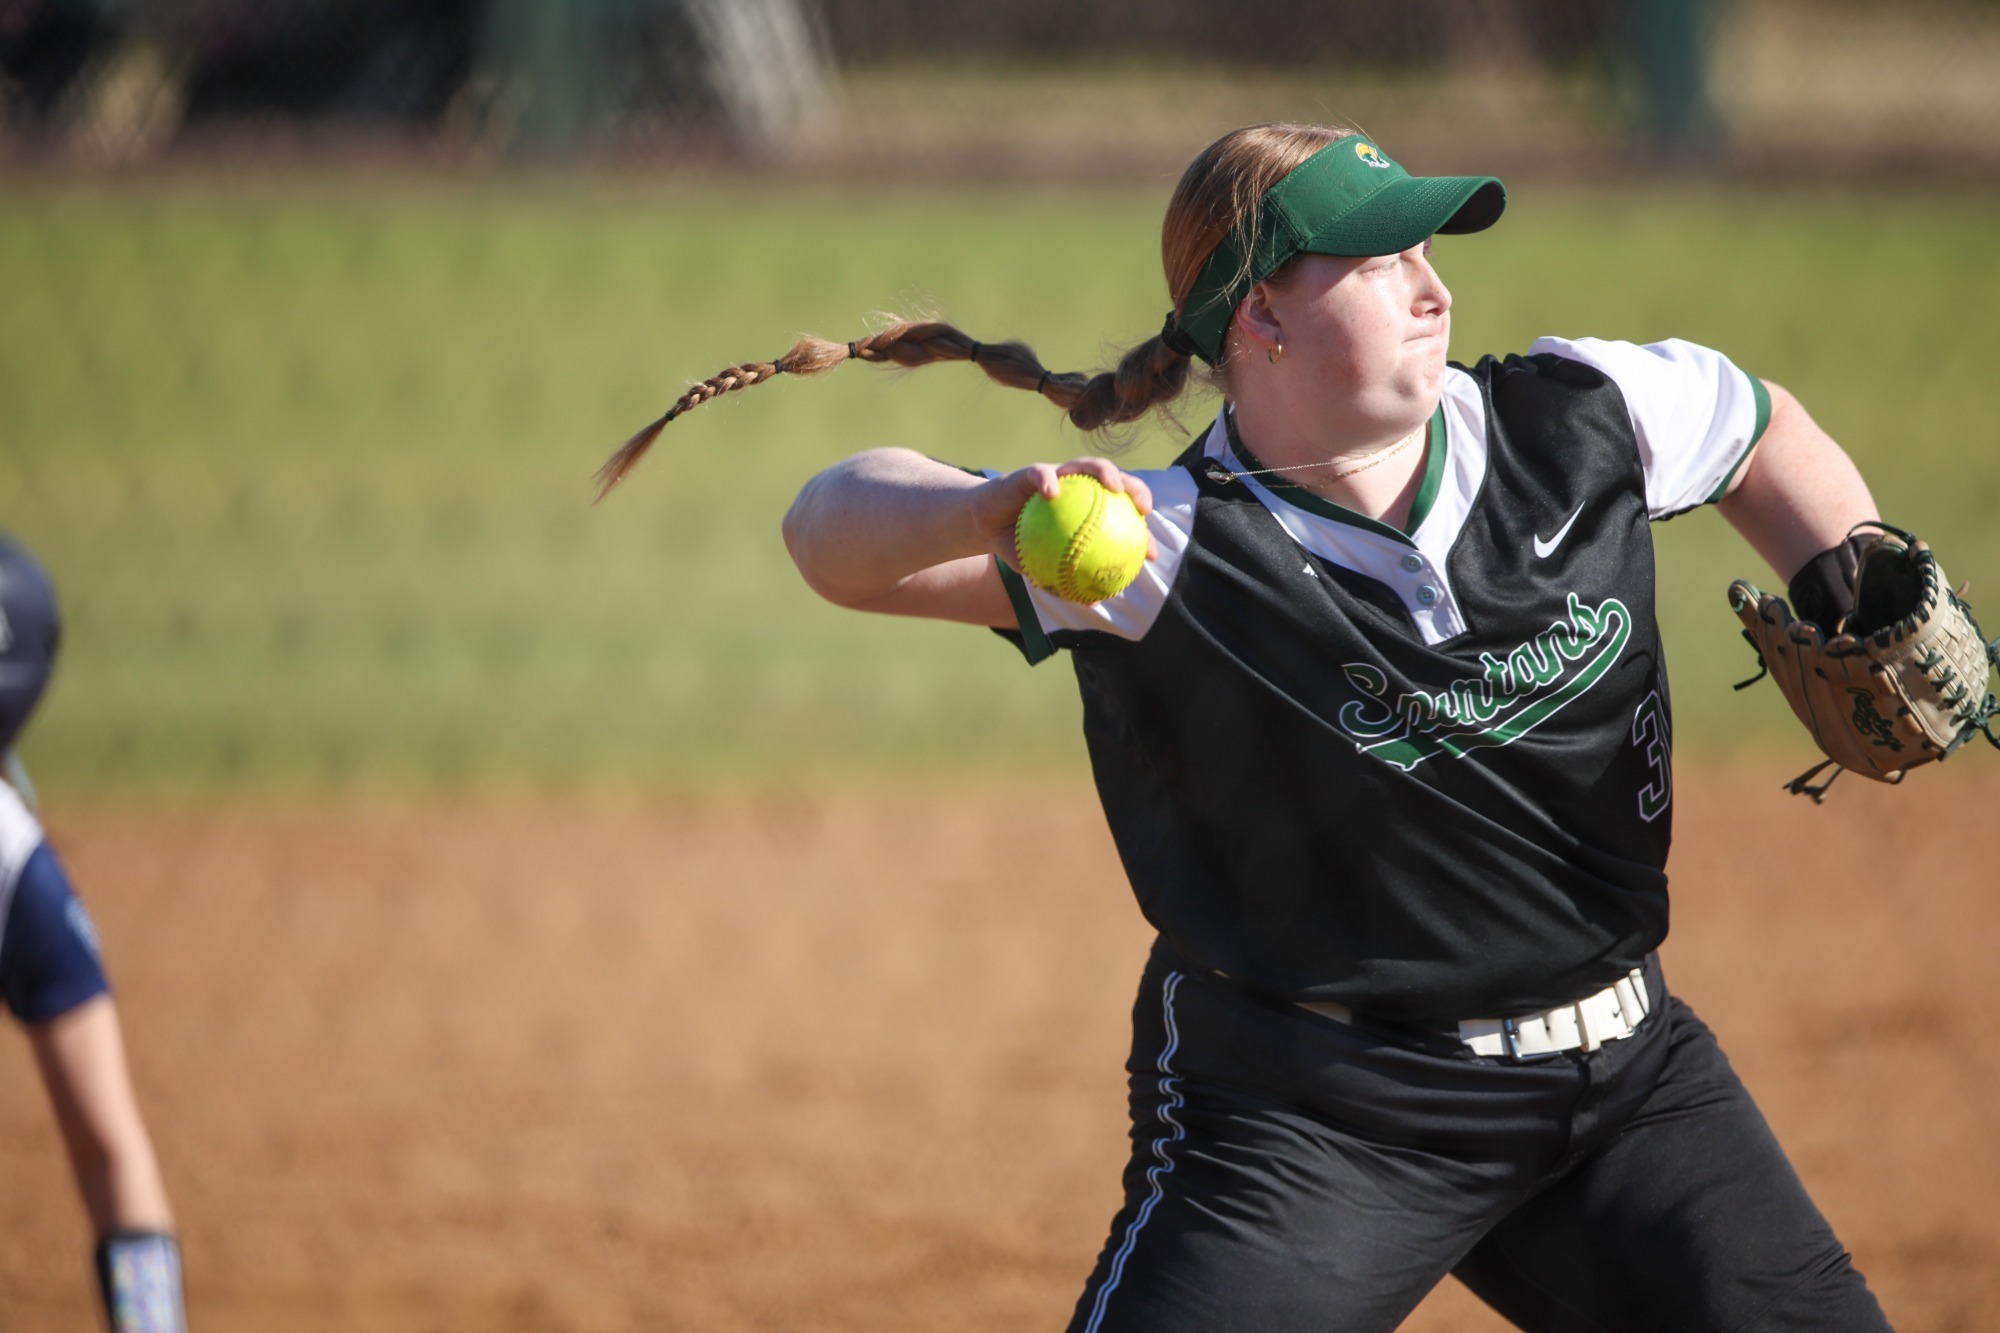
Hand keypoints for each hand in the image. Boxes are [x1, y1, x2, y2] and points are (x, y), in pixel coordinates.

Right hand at [967, 458, 1156, 573]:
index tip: (1151, 552)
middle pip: (1115, 480)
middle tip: (1143, 508)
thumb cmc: (1020, 545)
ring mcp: (1056, 476)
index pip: (1123, 515)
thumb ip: (1068, 582)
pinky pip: (1041, 474)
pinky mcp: (1030, 472)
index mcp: (1086, 509)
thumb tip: (1095, 604)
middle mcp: (1077, 488)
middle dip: (1135, 488)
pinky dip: (1048, 481)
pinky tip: (1052, 493)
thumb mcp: (1044, 568)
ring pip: (1085, 465)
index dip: (1142, 532)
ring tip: (1111, 486)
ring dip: (1103, 471)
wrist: (985, 525)